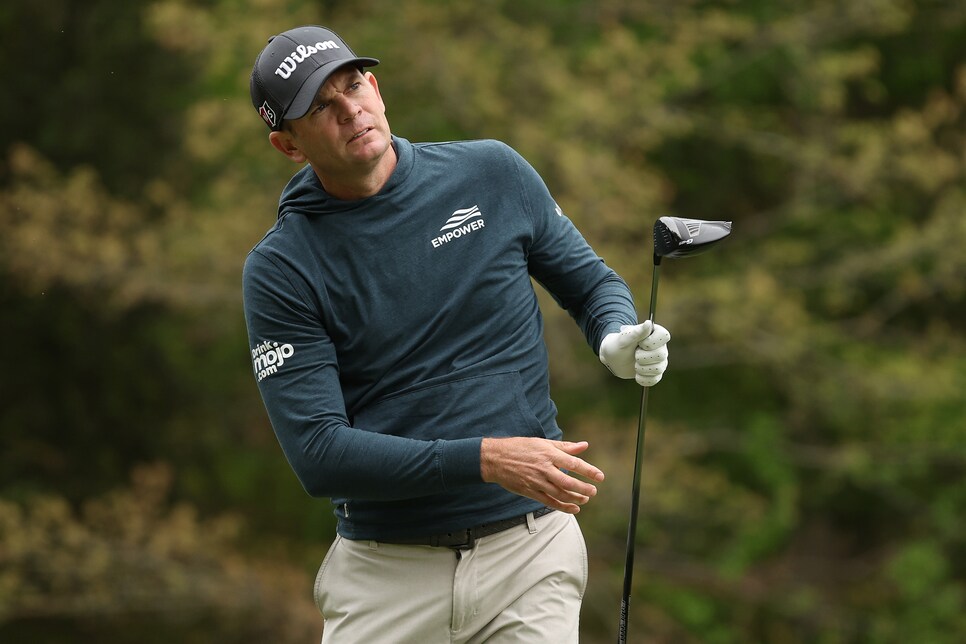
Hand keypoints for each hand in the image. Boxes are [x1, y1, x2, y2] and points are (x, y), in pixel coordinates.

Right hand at [480, 437, 604, 513]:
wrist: (495, 459)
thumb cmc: (520, 447)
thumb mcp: (542, 443)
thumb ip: (564, 447)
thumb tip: (584, 445)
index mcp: (548, 454)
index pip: (573, 463)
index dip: (588, 471)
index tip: (600, 476)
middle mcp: (543, 468)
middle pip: (568, 482)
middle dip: (583, 488)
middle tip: (594, 490)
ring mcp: (536, 481)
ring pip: (559, 494)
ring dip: (575, 498)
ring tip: (585, 499)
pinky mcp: (530, 491)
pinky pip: (549, 502)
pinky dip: (562, 506)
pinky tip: (573, 508)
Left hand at [599, 320, 670, 386]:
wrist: (614, 359)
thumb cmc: (618, 345)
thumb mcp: (624, 339)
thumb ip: (637, 332)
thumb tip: (649, 323)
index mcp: (655, 334)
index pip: (665, 336)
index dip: (651, 342)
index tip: (640, 344)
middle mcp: (661, 347)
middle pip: (661, 355)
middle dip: (643, 357)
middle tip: (634, 354)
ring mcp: (660, 361)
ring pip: (658, 369)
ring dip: (641, 368)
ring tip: (634, 364)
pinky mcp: (656, 373)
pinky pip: (654, 380)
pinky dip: (642, 378)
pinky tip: (636, 374)